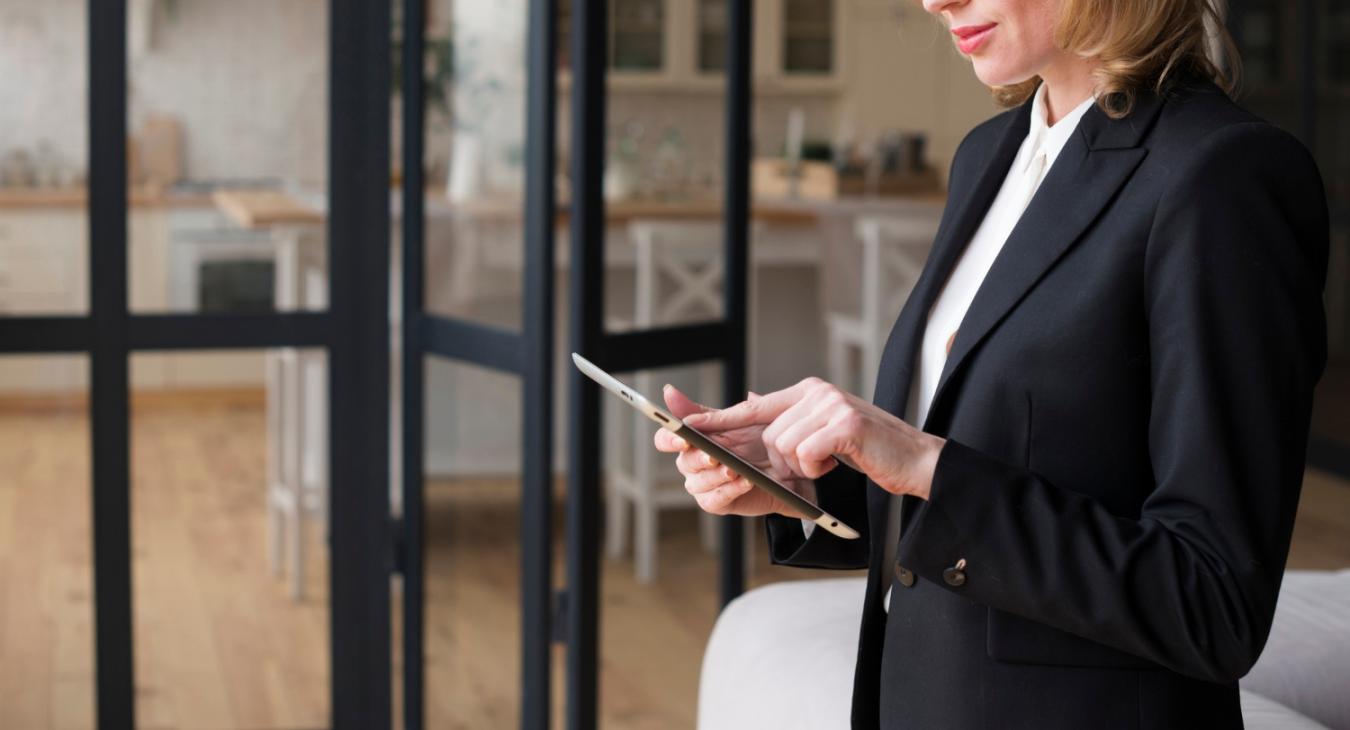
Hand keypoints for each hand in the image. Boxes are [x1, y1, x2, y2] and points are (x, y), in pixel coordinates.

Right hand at [653, 385, 817, 518]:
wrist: (791, 464)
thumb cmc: (762, 439)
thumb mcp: (736, 418)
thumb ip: (702, 411)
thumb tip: (669, 393)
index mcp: (694, 439)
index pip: (666, 439)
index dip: (669, 439)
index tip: (683, 438)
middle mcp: (694, 462)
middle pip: (682, 462)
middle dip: (699, 459)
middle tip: (714, 456)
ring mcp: (705, 484)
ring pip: (696, 484)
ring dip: (716, 476)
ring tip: (735, 470)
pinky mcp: (719, 502)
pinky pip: (713, 500)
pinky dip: (728, 491)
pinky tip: (745, 481)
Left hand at [683, 377, 944, 499]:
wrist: (915, 461)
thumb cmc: (867, 453)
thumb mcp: (822, 435)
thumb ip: (787, 423)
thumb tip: (745, 404)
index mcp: (808, 392)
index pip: (752, 406)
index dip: (718, 418)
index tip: (683, 426)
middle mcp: (817, 392)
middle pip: (768, 435)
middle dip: (783, 461)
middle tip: (812, 465)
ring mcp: (832, 405)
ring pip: (784, 446)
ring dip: (805, 466)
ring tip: (832, 460)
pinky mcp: (845, 424)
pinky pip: (806, 454)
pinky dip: (818, 468)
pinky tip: (840, 461)